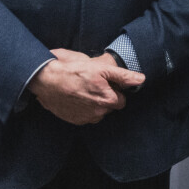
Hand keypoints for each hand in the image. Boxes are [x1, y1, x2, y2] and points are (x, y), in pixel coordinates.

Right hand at [28, 48, 145, 125]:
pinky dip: (84, 109)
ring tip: (85, 90)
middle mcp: (97, 113)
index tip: (106, 83)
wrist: (46, 79)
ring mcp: (85, 118)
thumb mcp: (101, 68)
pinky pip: (86, 116)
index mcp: (107, 100)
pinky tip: (77, 97)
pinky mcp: (74, 120)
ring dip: (95, 104)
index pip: (121, 100)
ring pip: (98, 113)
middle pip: (110, 107)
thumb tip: (141, 79)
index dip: (115, 90)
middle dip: (106, 98)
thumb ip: (123, 76)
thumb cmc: (74, 71)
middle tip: (95, 85)